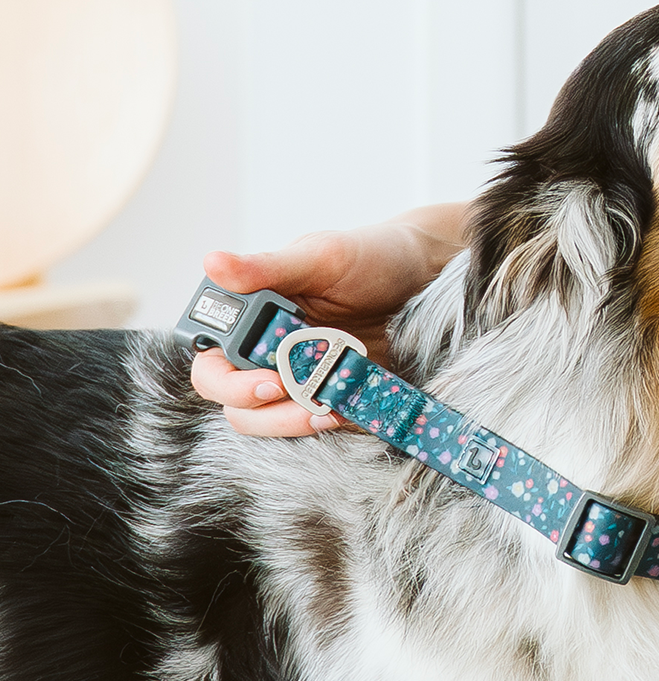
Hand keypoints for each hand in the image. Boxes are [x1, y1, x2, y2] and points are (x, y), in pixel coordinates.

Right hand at [190, 206, 466, 437]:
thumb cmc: (368, 255)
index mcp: (249, 320)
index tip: (269, 381)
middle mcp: (265, 354)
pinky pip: (315, 424)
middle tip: (306, 398)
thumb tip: (212, 262)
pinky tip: (349, 412)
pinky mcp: (332, 396)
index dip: (228, 383)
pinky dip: (326, 424)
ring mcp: (299, 379)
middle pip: (236, 405)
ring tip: (330, 411)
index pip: (211, 366)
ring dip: (294, 423)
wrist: (424, 274)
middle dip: (265, 412)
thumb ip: (267, 267)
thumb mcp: (322, 257)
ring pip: (270, 423)